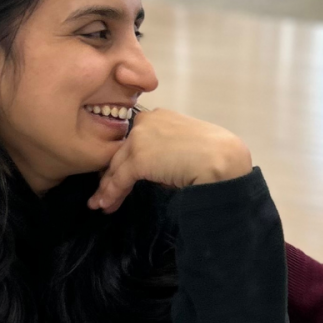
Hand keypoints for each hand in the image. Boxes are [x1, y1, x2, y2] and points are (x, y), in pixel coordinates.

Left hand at [89, 108, 252, 212]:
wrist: (222, 159)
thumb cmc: (214, 155)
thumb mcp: (186, 145)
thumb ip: (165, 151)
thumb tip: (155, 172)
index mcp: (158, 117)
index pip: (133, 140)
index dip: (123, 160)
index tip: (117, 176)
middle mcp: (145, 122)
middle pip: (120, 152)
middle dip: (110, 175)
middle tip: (102, 193)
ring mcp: (140, 138)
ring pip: (116, 167)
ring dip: (106, 188)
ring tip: (100, 204)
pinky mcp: (138, 157)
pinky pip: (119, 180)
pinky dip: (111, 194)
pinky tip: (105, 205)